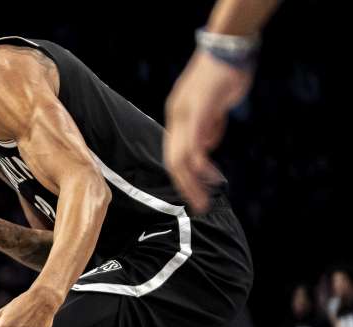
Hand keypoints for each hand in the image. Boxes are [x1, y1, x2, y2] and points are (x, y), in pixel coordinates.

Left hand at [164, 50, 251, 211]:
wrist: (227, 49)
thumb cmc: (224, 75)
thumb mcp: (214, 106)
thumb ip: (209, 126)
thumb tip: (207, 147)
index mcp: (177, 115)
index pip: (173, 152)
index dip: (182, 175)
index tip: (195, 191)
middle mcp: (176, 116)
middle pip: (172, 160)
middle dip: (185, 186)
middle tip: (198, 205)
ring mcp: (185, 114)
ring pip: (180, 158)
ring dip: (192, 183)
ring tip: (203, 200)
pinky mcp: (199, 112)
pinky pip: (195, 146)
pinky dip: (201, 166)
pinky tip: (212, 177)